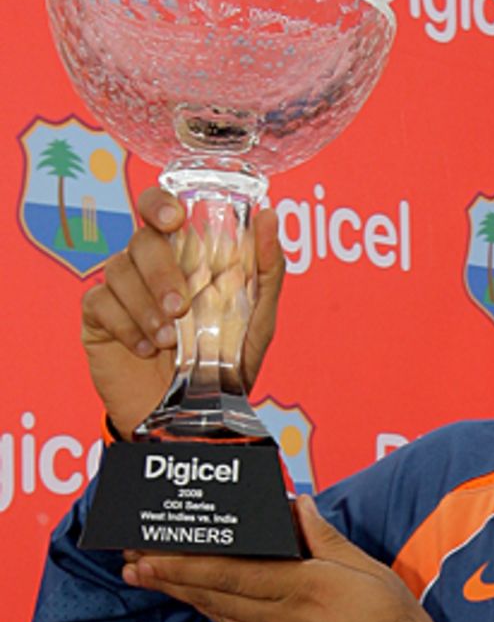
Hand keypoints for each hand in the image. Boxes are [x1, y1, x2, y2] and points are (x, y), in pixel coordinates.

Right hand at [82, 187, 285, 436]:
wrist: (193, 418)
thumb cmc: (225, 364)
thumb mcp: (257, 321)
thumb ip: (266, 271)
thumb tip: (268, 216)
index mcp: (183, 256)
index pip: (159, 209)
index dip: (160, 203)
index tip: (174, 219)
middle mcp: (148, 266)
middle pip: (141, 241)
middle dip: (161, 272)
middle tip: (180, 309)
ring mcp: (120, 290)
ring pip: (118, 270)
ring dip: (145, 306)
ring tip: (167, 341)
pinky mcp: (97, 317)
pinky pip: (100, 303)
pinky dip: (125, 326)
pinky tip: (144, 350)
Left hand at [121, 496, 434, 621]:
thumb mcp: (369, 572)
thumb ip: (327, 539)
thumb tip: (297, 507)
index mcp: (300, 588)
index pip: (229, 571)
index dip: (183, 563)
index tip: (148, 554)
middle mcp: (280, 618)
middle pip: (213, 594)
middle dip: (168, 578)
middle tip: (131, 565)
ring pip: (222, 614)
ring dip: (185, 596)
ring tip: (153, 582)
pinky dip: (216, 615)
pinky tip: (207, 609)